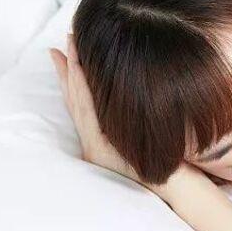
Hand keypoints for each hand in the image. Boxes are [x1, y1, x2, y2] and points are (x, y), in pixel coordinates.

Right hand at [48, 34, 206, 198]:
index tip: (65, 55)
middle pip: (74, 100)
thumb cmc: (165, 162)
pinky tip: (79, 72)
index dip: (71, 80)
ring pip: (77, 103)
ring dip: (71, 74)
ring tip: (68, 49)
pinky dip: (81, 92)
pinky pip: (87, 114)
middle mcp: (92, 143)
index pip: (81, 105)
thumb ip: (131, 125)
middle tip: (58, 45)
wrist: (173, 186)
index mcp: (100, 141)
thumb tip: (132, 102)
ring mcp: (94, 146)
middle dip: (65, 71)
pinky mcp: (99, 148)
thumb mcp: (142, 140)